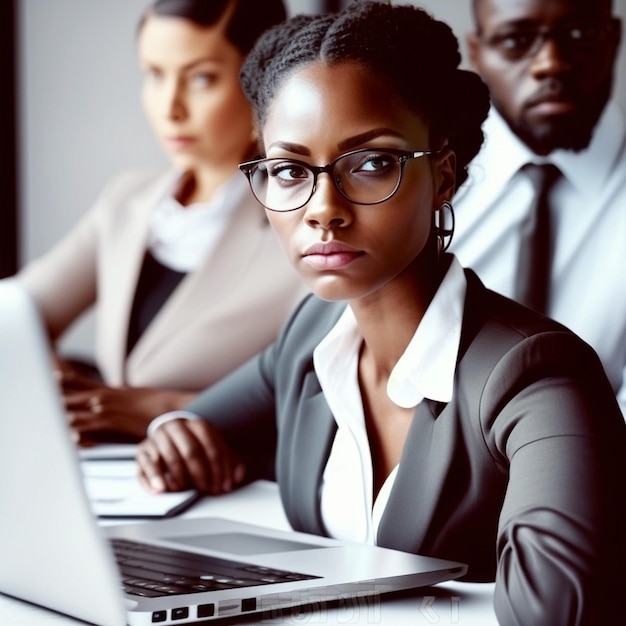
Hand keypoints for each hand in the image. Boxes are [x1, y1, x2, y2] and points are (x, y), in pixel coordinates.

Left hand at [54, 358, 194, 443]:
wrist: (171, 408)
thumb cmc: (159, 404)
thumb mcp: (138, 394)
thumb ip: (124, 392)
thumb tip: (120, 390)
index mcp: (110, 390)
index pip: (81, 383)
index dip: (65, 381)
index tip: (52, 377)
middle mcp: (104, 397)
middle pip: (72, 395)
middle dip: (56, 398)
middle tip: (41, 397)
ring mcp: (105, 409)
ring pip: (74, 410)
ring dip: (60, 414)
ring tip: (46, 416)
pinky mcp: (110, 422)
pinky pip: (85, 426)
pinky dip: (73, 429)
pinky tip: (64, 432)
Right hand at [137, 418, 245, 494]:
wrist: (166, 435)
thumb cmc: (193, 445)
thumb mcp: (213, 449)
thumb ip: (229, 461)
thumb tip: (238, 475)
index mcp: (197, 424)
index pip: (212, 446)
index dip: (221, 469)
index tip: (224, 485)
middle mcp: (176, 427)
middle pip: (192, 452)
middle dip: (202, 475)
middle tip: (207, 490)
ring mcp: (158, 438)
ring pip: (171, 458)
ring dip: (180, 478)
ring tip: (186, 490)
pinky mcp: (143, 451)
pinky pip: (147, 465)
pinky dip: (155, 479)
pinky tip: (161, 490)